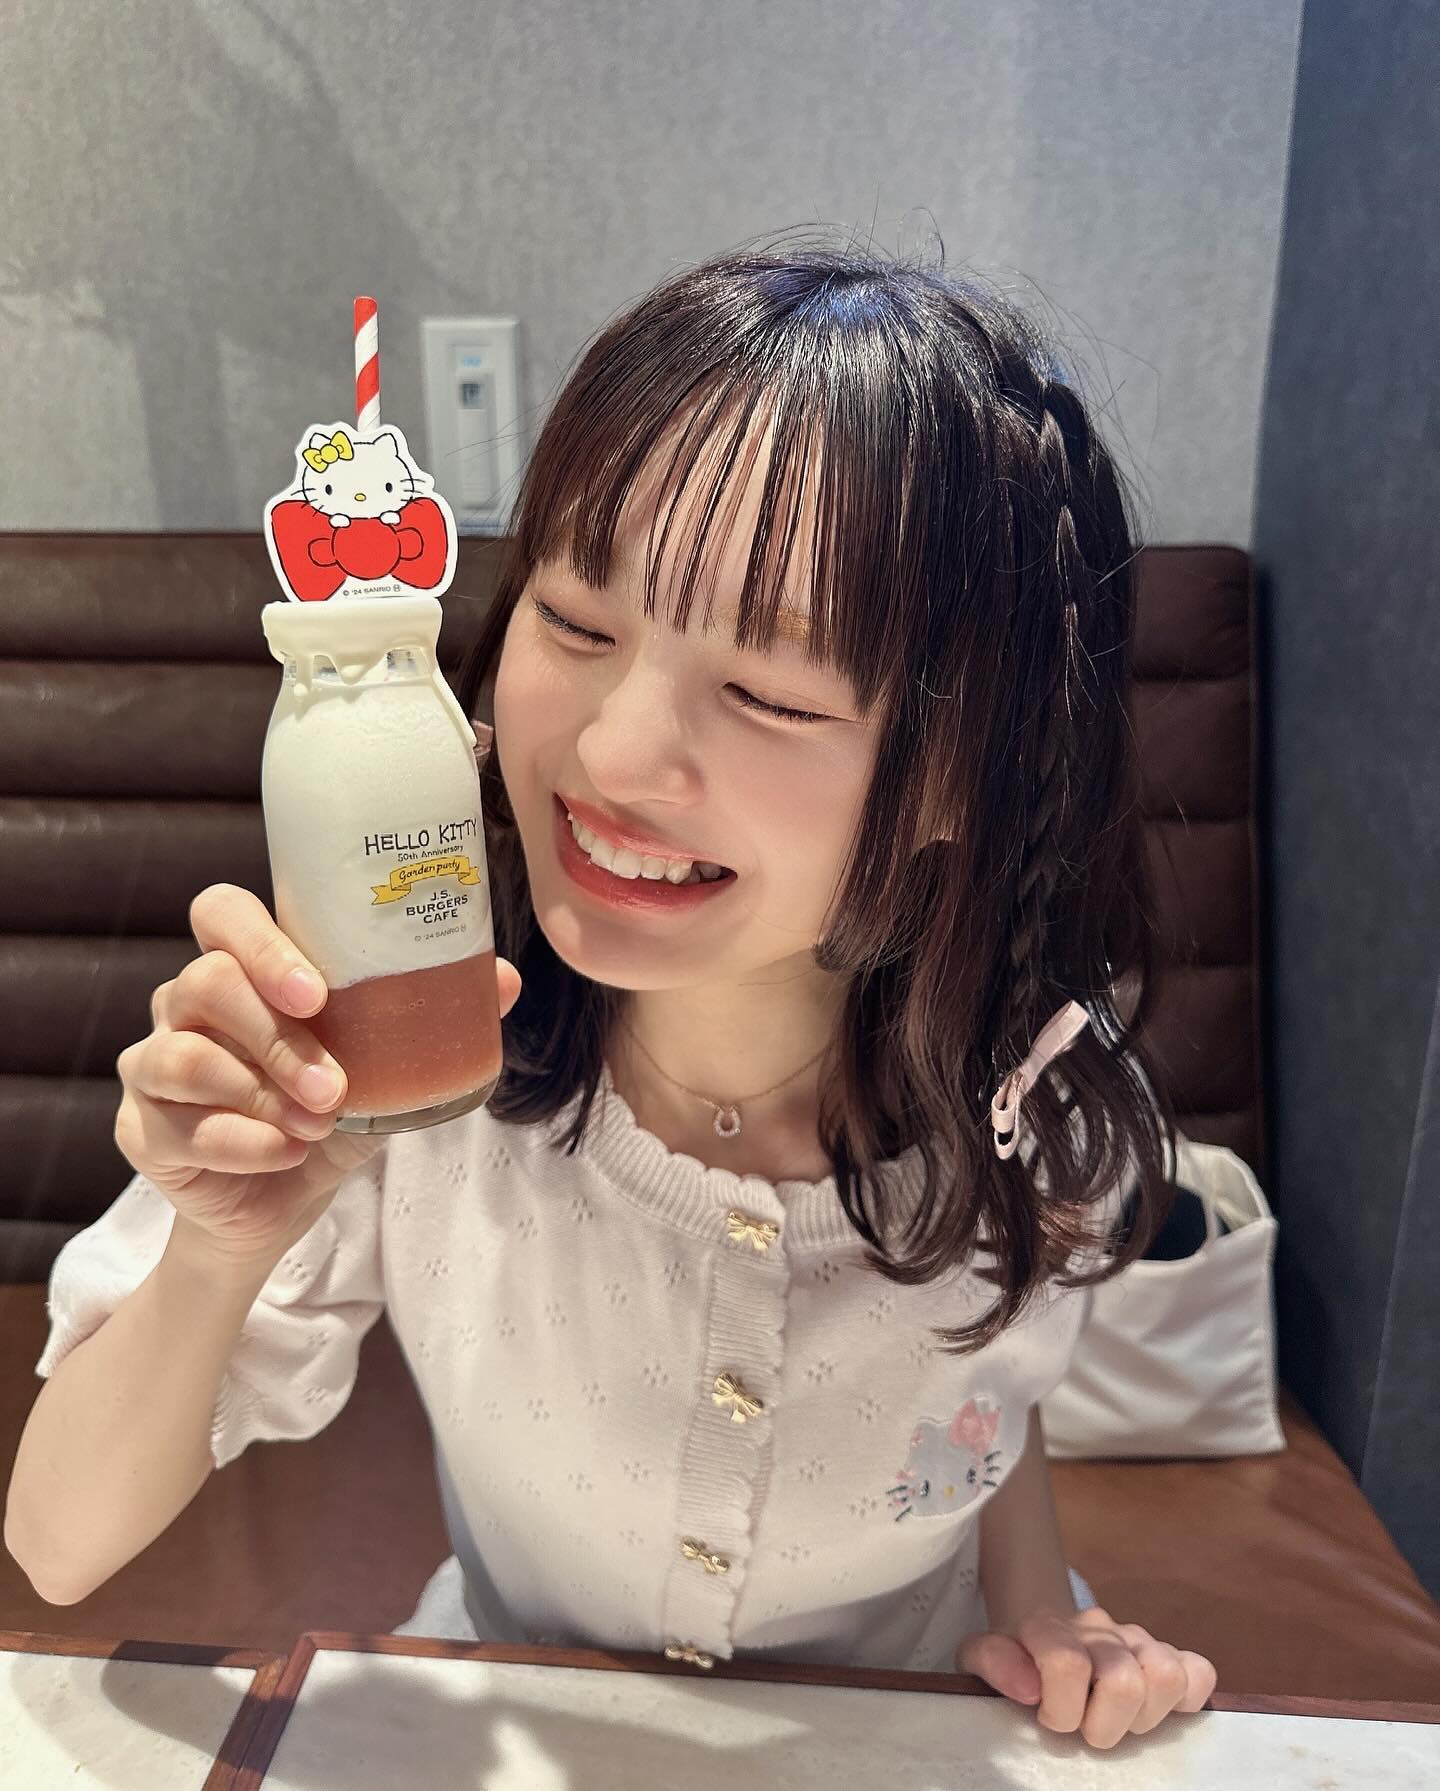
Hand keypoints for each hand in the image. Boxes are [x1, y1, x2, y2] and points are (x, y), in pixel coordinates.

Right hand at [115, 882, 521, 1269]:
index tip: (315, 991)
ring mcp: (154, 1062)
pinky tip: (288, 1152)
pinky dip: (243, 1142)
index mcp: (244, 970)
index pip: (221, 914)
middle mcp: (187, 1003)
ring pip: (183, 1053)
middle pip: (204, 982)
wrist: (280, 1203)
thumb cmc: (327, 1113)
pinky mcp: (142, 1127)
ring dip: (261, 1092)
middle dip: (277, 1036)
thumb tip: (504, 979)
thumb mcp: (386, 1071)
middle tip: (334, 1085)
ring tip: (318, 1124)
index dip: (259, 941)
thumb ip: (431, 1024)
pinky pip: (178, 1124)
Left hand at [956, 1605, 1216, 1749]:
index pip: (1068, 1665)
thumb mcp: (981, 1658)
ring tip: (1117, 1718)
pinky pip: (1200, 1673)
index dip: (1060, 1709)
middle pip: (1123, 1681)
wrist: (1041, 1631)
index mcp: (1050, 1628)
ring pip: (1166, 1675)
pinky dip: (1185, 1699)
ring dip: (1143, 1716)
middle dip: (1103, 1724)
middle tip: (1085, 1726)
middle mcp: (1098, 1629)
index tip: (1046, 1717)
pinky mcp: (1169, 1653)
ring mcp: (1137, 1639)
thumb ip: (993, 1663)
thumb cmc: (1015, 1658)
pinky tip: (1153, 1708)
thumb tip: (1028, 1686)